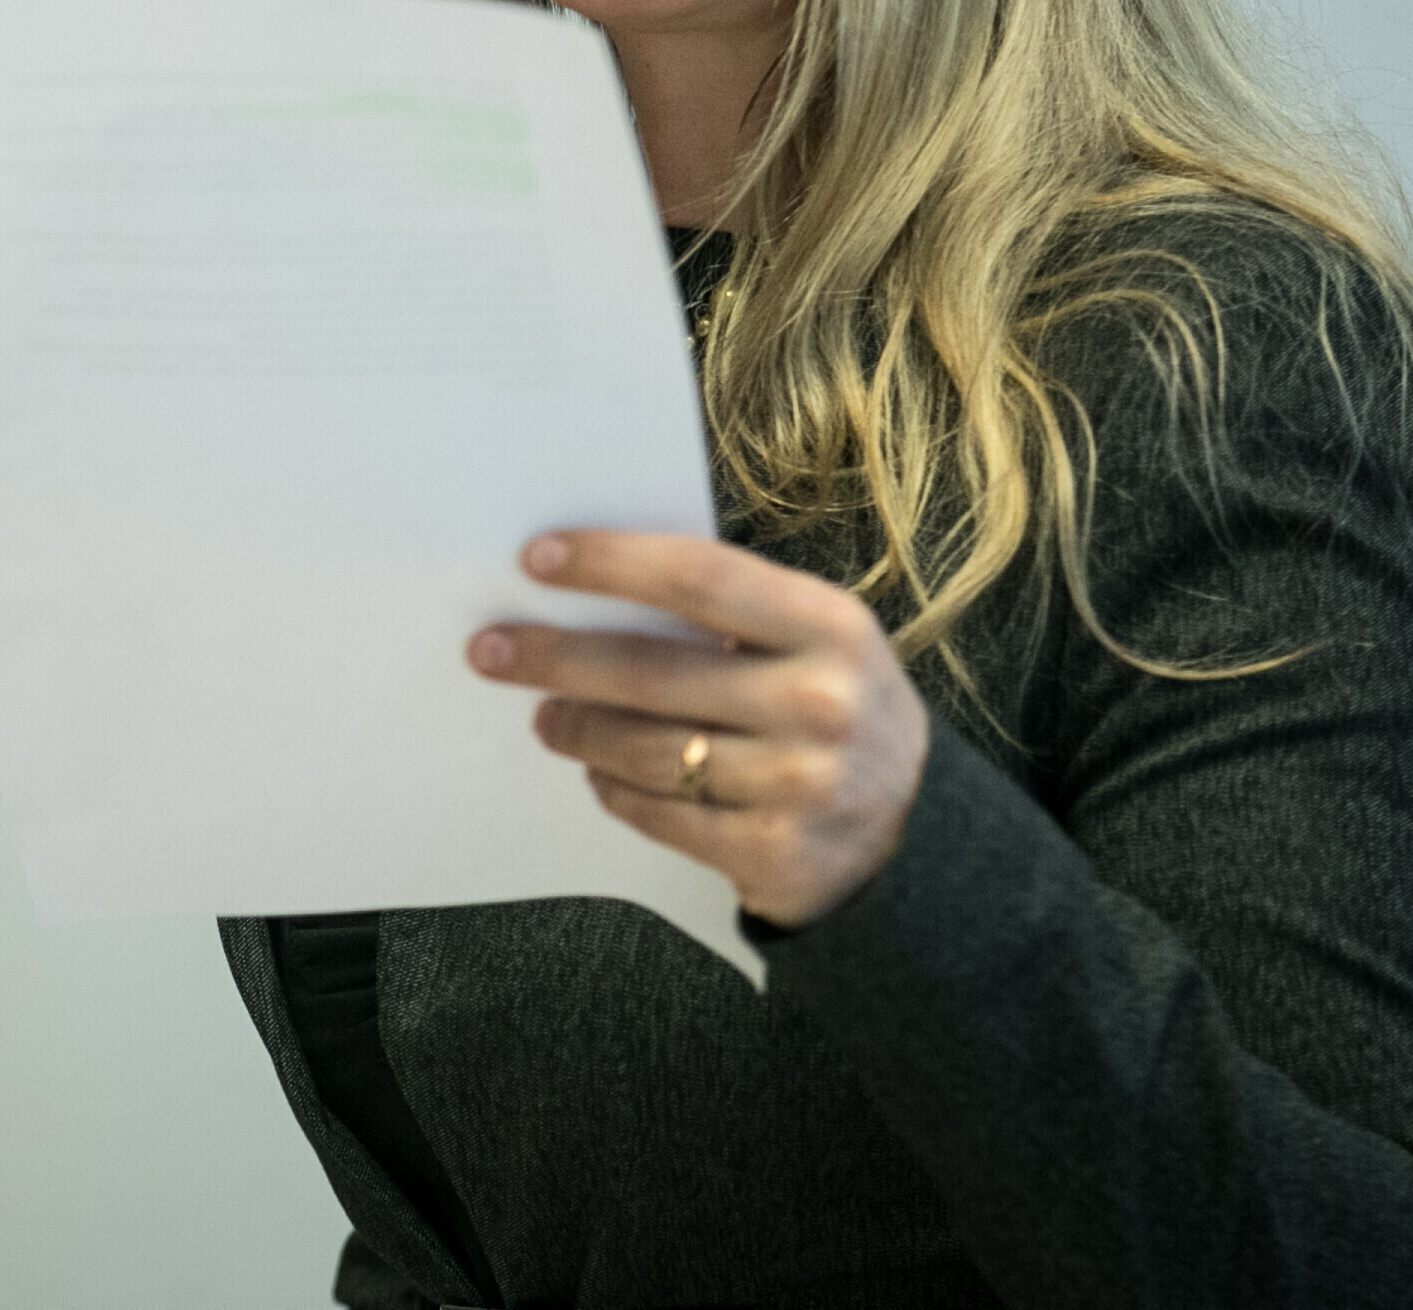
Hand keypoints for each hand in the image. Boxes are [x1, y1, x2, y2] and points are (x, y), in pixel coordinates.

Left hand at [468, 530, 929, 927]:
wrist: (919, 835)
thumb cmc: (837, 709)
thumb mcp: (820, 642)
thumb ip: (734, 614)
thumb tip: (598, 588)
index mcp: (831, 625)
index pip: (699, 577)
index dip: (612, 563)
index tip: (538, 559)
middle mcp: (820, 701)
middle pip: (654, 670)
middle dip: (557, 657)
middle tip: (493, 649)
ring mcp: (801, 784)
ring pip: (648, 750)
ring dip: (578, 729)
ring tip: (544, 716)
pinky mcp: (777, 854)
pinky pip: (663, 816)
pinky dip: (616, 791)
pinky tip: (598, 774)